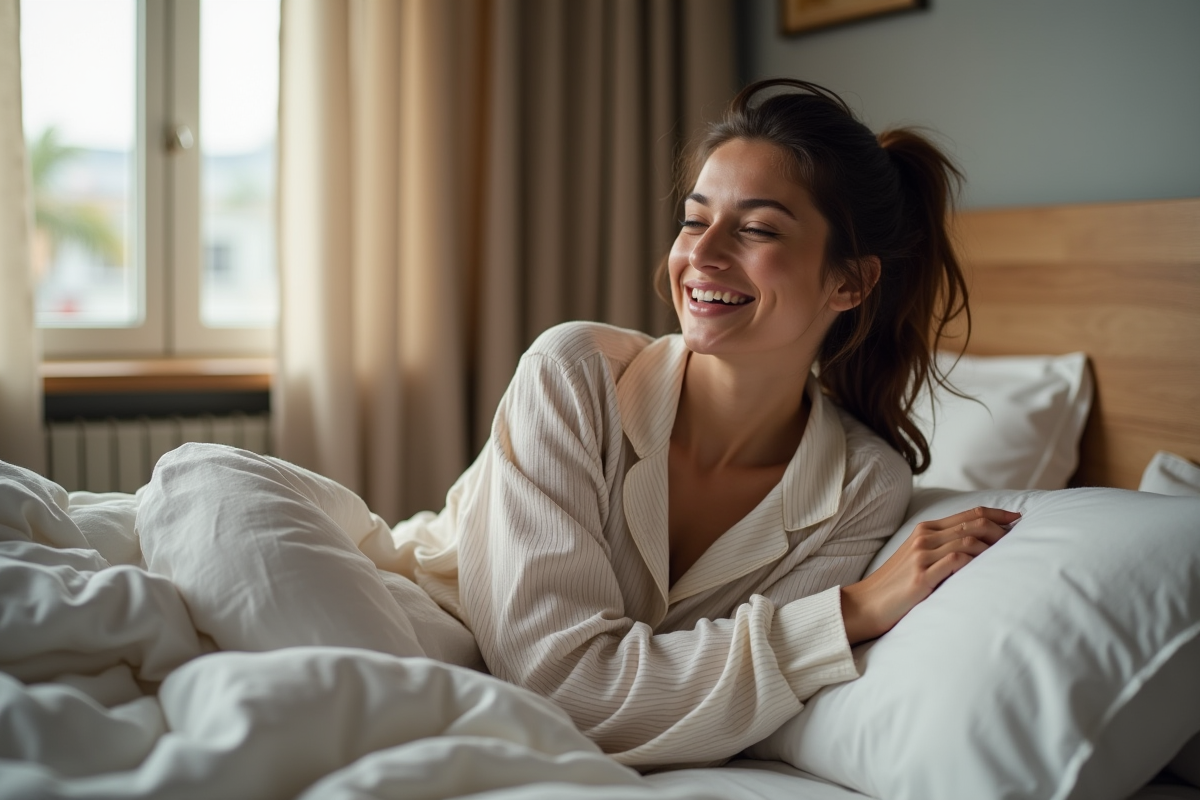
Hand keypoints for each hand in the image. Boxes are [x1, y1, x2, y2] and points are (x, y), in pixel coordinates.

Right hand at [840, 506, 1019, 644]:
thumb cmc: (895, 585)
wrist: (866, 604)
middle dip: (1000, 528)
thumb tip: (977, 547)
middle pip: (972, 524)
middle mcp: (924, 538)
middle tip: (1018, 537)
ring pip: (968, 540)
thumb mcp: (917, 558)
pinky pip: (957, 561)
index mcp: (924, 530)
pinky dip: (975, 560)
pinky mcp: (922, 577)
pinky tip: (985, 568)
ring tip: (1008, 554)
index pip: (968, 514)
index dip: (996, 513)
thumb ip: (941, 547)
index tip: (1016, 517)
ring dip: (992, 545)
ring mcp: (922, 556)